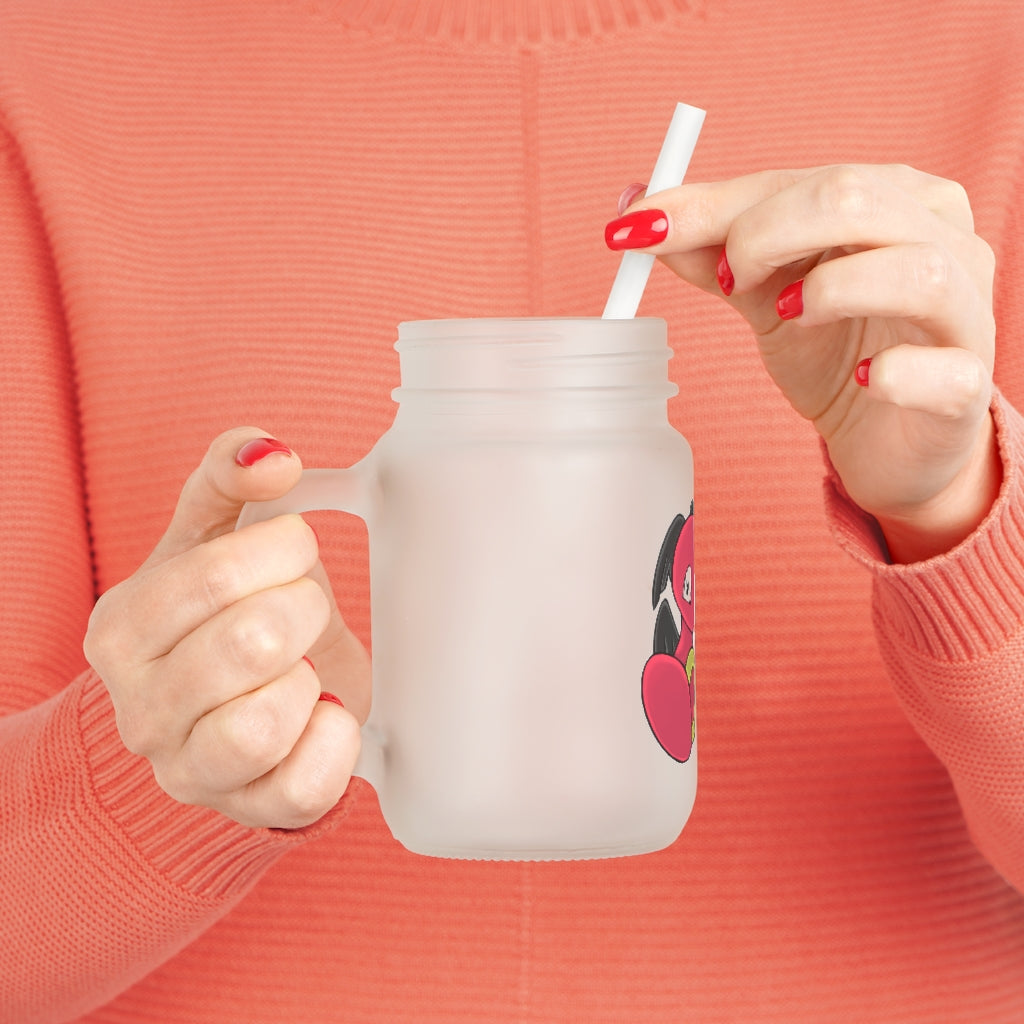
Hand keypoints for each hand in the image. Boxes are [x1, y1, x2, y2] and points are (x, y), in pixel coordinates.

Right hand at [84, 428, 369, 828]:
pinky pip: (304, 787)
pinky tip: (324, 711)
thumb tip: (271, 454)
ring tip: (303, 666)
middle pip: (251, 643)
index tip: (295, 550)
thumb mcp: (213, 535)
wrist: (231, 704)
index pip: (214, 576)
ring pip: (264, 724)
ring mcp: (189, 770)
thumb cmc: (223, 613)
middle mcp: (139, 709)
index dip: (282, 551)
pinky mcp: (248, 809)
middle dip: (304, 609)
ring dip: (309, 679)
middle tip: (304, 609)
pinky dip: (335, 740)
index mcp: (122, 629)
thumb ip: (229, 476)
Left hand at [607, 165, 999, 561]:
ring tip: (786, 316)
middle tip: (727, 281)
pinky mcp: (967, 386)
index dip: (715, 205)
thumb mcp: (764, 295)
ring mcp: (966, 312)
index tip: (640, 229)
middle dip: (766, 233)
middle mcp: (943, 239)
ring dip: (831, 290)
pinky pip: (944, 370)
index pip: (800, 180)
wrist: (887, 439)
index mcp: (893, 199)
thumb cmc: (834, 352)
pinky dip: (896, 373)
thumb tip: (638, 212)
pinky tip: (863, 380)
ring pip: (917, 270)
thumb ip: (712, 252)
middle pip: (856, 199)